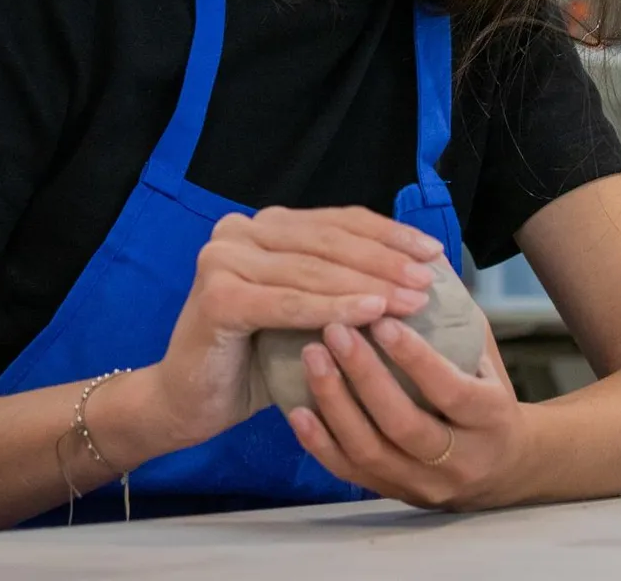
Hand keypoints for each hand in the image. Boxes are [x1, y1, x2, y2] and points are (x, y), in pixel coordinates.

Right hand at [148, 207, 443, 448]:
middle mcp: (238, 232)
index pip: (336, 221)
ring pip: (312, 271)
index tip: (433, 251)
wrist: (187, 399)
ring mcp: (222, 260)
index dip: (388, 234)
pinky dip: (333, 308)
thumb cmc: (253, 359)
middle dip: (384, 259)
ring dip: (368, 284)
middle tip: (428, 280)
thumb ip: (337, 282)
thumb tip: (414, 272)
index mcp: (262, 227)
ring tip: (412, 300)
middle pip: (327, 241)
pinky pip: (288, 303)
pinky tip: (371, 312)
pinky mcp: (217, 297)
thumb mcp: (303, 311)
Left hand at [285, 320, 532, 509]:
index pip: (451, 391)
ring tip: (311, 356)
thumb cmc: (487, 394)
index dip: (415, 357)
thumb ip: (453, 315)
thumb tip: (418, 254)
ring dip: (334, 402)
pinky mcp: (390, 493)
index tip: (382, 318)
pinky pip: (349, 472)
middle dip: (364, 376)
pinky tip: (296, 409)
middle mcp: (458, 461)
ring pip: (370, 451)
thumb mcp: (483, 354)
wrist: (501, 469)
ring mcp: (421, 483)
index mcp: (491, 419)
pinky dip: (319, 442)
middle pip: (403, 424)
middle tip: (334, 330)